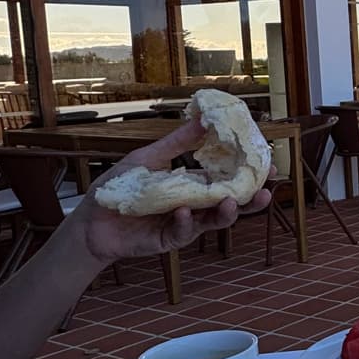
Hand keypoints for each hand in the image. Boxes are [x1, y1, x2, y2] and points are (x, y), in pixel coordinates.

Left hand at [67, 118, 272, 266]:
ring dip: (225, 213)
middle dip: (249, 199)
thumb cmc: (117, 188)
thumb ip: (177, 143)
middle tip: (265, 192)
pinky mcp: (169, 240)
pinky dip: (184, 222)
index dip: (247, 173)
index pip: (226, 178)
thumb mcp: (148, 158)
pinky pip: (183, 232)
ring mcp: (184, 223)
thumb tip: (203, 118)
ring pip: (213, 221)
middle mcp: (194, 204)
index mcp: (193, 183)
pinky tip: (182, 212)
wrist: (90, 221)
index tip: (268, 164)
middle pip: (229, 202)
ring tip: (231, 203)